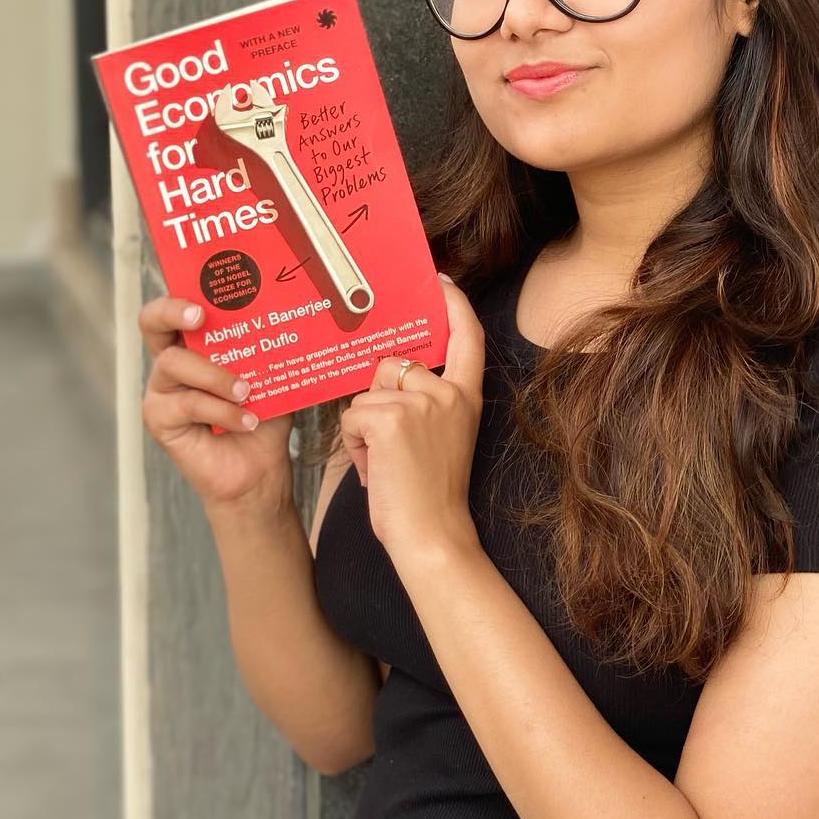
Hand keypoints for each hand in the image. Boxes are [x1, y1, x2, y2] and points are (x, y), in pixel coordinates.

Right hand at [138, 294, 294, 517]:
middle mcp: (171, 363)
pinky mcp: (160, 420)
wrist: (259, 470)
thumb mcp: (271, 376)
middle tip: (201, 317)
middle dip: (173, 312)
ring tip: (248, 391)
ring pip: (174, 364)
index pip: (175, 308)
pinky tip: (246, 420)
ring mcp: (161, 391)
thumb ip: (270, 349)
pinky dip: (222, 411)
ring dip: (216, 375)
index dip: (179, 296)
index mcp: (195, 345)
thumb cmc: (263, 417)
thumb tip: (296, 315)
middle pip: (152, 323)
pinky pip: (187, 404)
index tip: (203, 298)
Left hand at [338, 275, 483, 558]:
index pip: (467, 337)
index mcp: (465, 398)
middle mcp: (447, 393)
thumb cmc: (429, 496)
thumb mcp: (438, 438)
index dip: (454, 304)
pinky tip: (374, 469)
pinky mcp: (390, 418)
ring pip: (364, 394)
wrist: (432, 537)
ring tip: (384, 464)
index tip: (440, 281)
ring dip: (362, 429)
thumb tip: (386, 371)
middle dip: (376, 401)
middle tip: (391, 449)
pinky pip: (351, 416)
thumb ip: (425, 402)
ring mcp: (421, 403)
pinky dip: (353, 445)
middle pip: (390, 366)